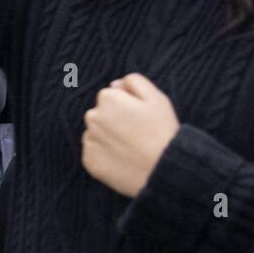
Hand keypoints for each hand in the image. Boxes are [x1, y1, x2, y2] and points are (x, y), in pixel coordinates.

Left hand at [81, 74, 180, 197]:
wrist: (163, 170)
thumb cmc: (162, 131)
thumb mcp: (157, 98)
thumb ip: (134, 82)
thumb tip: (114, 84)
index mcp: (108, 98)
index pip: (110, 97)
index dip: (126, 106)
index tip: (139, 118)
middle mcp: (93, 117)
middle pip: (100, 115)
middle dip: (114, 121)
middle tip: (136, 134)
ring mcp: (90, 140)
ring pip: (96, 134)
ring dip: (108, 138)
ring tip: (131, 148)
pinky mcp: (89, 161)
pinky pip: (95, 154)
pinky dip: (105, 156)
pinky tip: (123, 160)